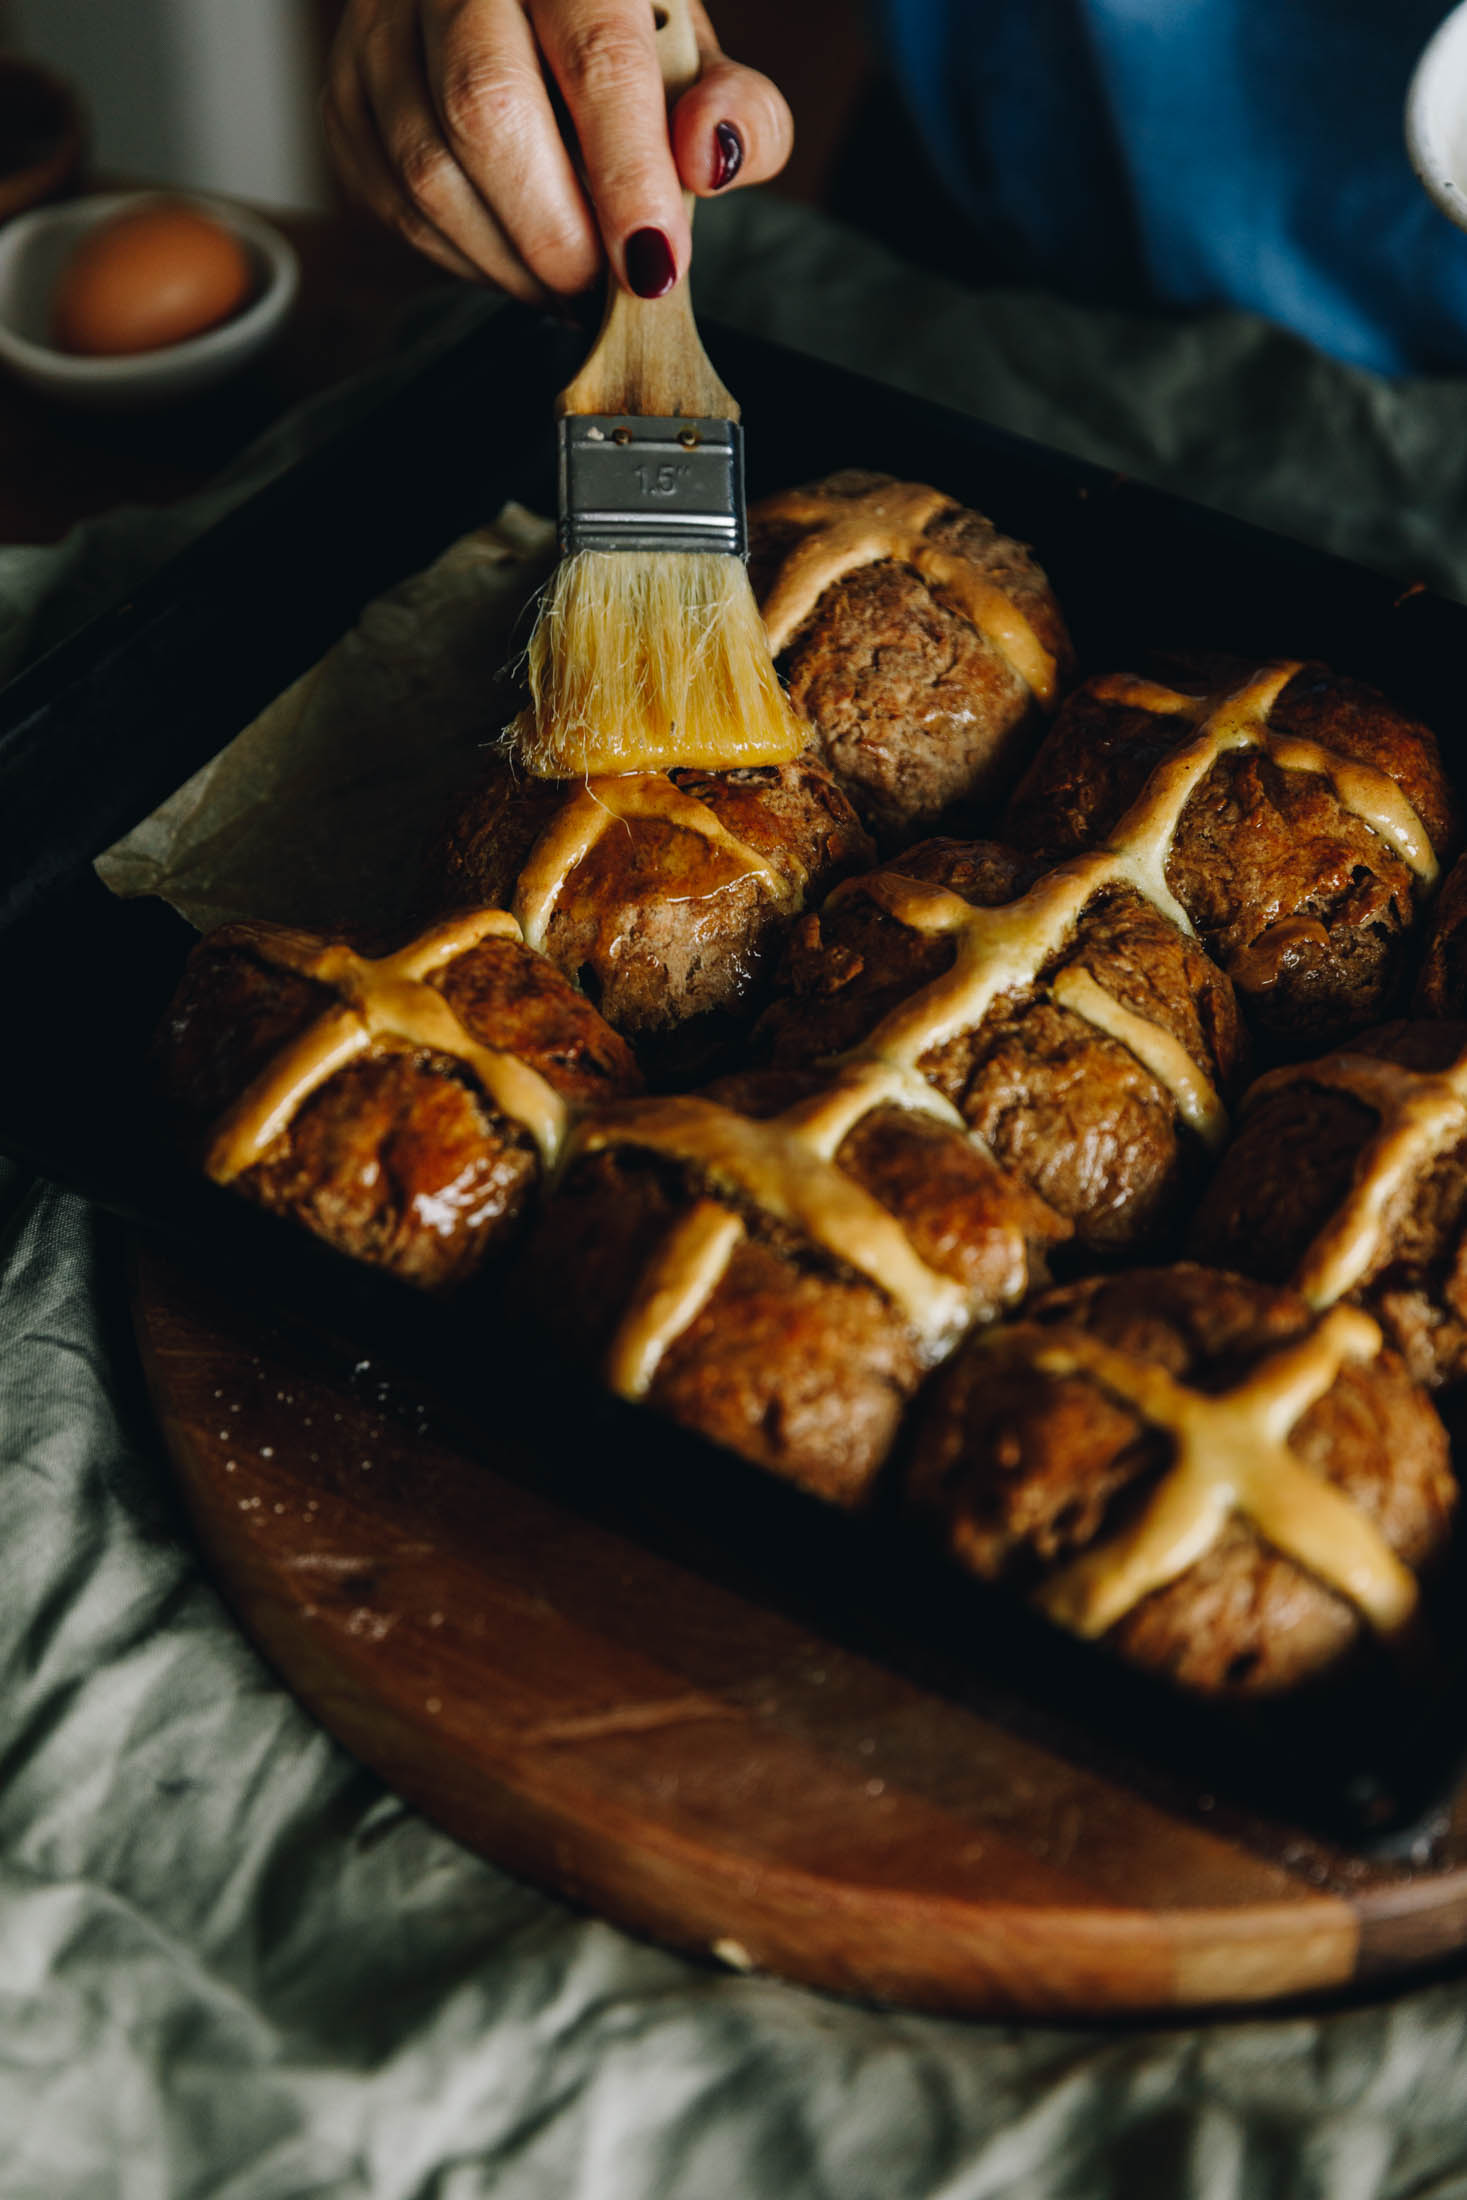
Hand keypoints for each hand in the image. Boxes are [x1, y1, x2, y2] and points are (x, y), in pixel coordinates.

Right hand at [322, 0, 793, 303]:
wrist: (522, 8)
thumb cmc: (618, 37)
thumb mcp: (697, 59)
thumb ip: (739, 106)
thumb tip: (715, 155)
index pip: (596, 56)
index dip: (627, 176)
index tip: (654, 265)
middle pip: (486, 111)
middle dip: (556, 235)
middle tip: (602, 290)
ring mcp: (382, 26)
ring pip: (426, 167)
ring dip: (507, 261)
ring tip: (564, 285)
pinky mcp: (344, 90)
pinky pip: (389, 200)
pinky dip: (459, 256)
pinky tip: (509, 257)